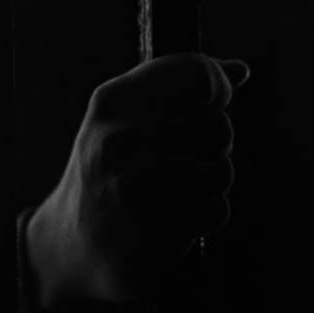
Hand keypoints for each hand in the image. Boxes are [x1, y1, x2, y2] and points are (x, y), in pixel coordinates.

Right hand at [27, 53, 248, 305]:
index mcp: (114, 101)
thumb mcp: (125, 115)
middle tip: (186, 157)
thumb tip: (241, 70)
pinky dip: (206, 216)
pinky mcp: (153, 233)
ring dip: (212, 183)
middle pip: (219, 125)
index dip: (218, 88)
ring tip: (181, 189)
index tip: (212, 102)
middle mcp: (120, 140)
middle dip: (214, 144)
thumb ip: (179, 87)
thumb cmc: (112, 168)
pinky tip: (178, 217)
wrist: (72, 242)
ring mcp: (134, 189)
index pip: (197, 73)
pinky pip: (218, 210)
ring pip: (221, 170)